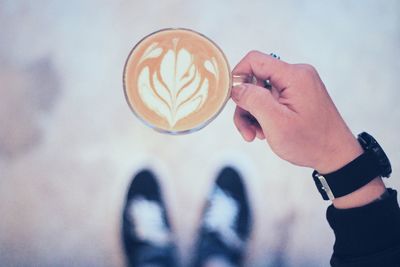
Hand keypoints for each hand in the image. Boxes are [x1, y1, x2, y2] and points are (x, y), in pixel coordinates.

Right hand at [231, 51, 385, 207]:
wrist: (336, 156)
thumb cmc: (311, 142)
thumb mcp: (276, 123)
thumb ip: (253, 100)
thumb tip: (236, 87)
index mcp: (294, 76)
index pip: (255, 60)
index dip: (238, 76)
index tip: (232, 99)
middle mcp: (297, 75)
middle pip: (256, 79)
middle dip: (246, 104)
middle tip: (246, 129)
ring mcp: (298, 85)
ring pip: (261, 92)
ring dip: (253, 113)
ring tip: (256, 134)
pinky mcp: (297, 95)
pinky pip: (272, 99)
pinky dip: (264, 114)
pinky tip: (265, 131)